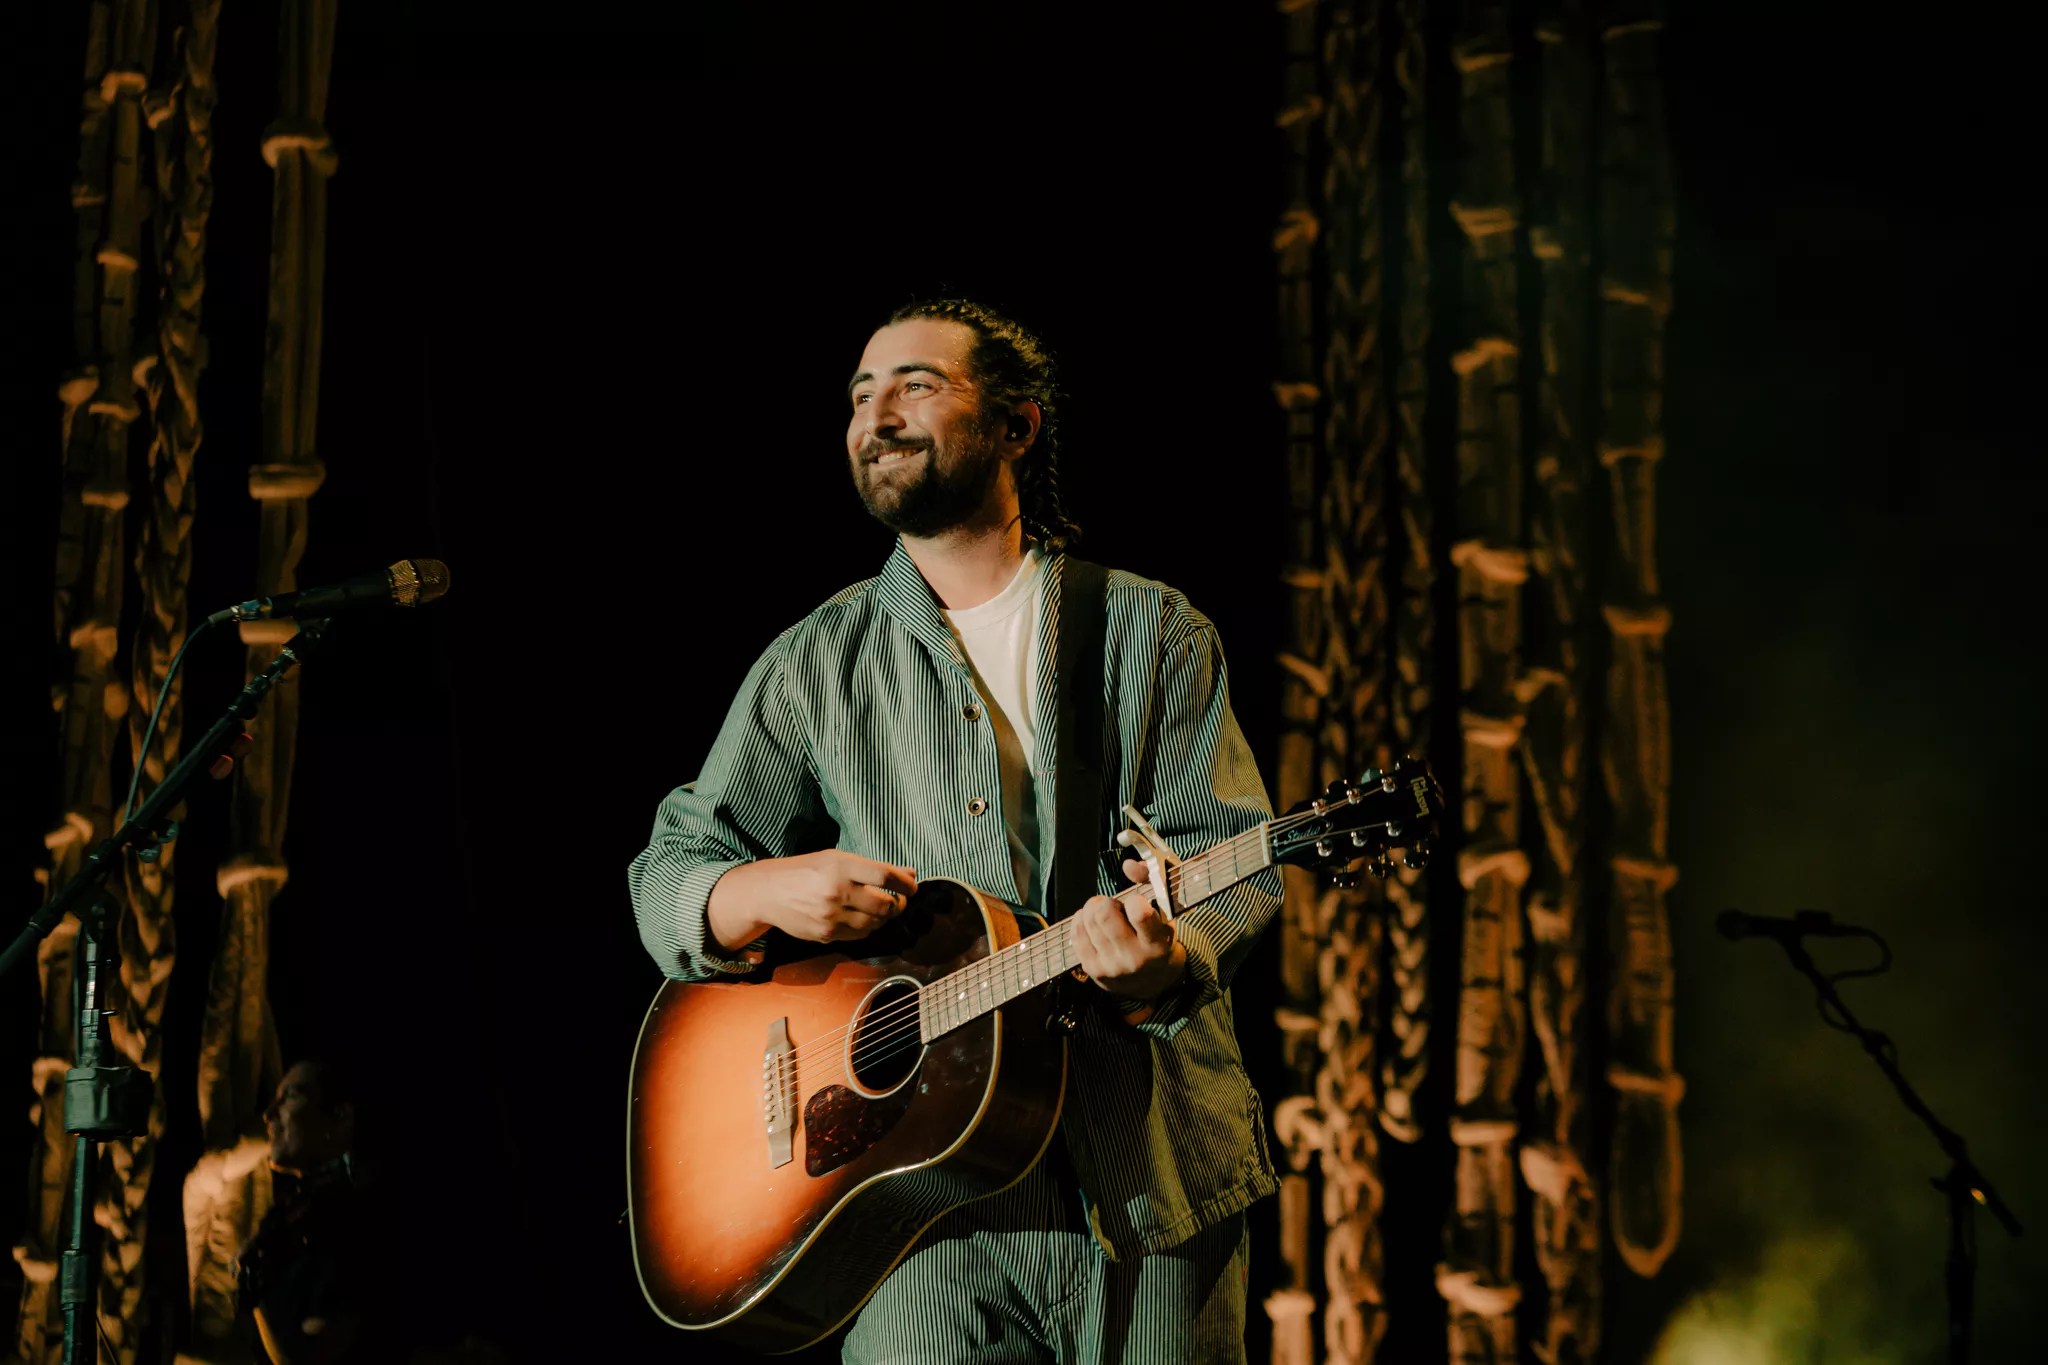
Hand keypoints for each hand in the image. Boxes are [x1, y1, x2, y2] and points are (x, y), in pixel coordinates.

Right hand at [708, 851, 918, 947]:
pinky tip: (862, 919)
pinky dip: (867, 928)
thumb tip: (910, 873)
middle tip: (899, 901)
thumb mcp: (838, 859)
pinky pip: (859, 936)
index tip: (913, 886)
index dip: (906, 883)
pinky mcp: (826, 935)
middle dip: (898, 905)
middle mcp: (837, 891)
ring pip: (874, 924)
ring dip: (884, 919)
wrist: (768, 892)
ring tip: (880, 909)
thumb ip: (873, 868)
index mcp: (841, 867)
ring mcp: (831, 916)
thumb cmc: (806, 870)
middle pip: (885, 905)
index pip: (885, 876)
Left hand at [1071, 857, 1185, 1001]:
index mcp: (1157, 944)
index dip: (1135, 901)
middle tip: (1115, 907)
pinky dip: (1082, 920)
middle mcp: (1134, 958)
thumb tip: (1128, 865)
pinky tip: (1093, 923)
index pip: (1140, 914)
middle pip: (1104, 914)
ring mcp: (1111, 966)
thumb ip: (1151, 881)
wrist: (1152, 982)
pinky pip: (1076, 933)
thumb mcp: (1166, 912)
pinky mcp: (1093, 970)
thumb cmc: (1159, 938)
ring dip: (1093, 909)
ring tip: (1105, 915)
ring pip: (1088, 920)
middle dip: (1107, 902)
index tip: (1137, 903)